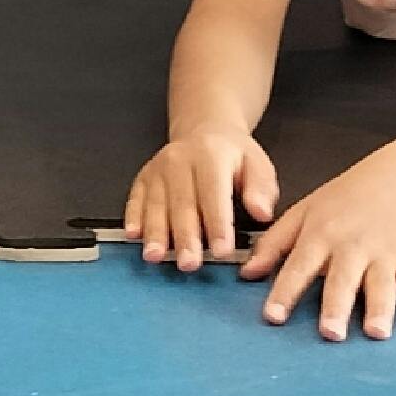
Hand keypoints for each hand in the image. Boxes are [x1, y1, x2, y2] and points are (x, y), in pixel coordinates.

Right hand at [125, 125, 280, 273]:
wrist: (205, 132)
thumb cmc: (233, 156)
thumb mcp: (258, 165)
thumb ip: (261, 190)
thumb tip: (261, 212)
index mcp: (211, 156)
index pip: (214, 194)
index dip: (218, 224)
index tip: (222, 251)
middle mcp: (180, 160)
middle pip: (182, 203)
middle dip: (185, 236)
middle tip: (189, 263)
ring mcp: (158, 169)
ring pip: (156, 204)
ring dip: (156, 233)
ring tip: (157, 256)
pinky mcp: (143, 178)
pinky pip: (136, 199)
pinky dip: (134, 218)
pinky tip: (134, 235)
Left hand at [239, 159, 395, 341]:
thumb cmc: (348, 196)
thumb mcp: (305, 211)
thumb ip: (274, 243)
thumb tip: (247, 273)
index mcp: (322, 235)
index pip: (299, 267)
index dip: (284, 292)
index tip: (273, 316)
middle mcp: (353, 247)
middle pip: (342, 280)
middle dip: (336, 307)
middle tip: (330, 333)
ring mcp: (384, 254)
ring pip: (381, 285)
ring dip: (380, 309)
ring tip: (376, 332)